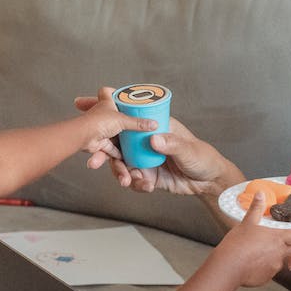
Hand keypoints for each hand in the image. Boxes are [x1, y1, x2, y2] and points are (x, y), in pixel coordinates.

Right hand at [74, 95, 239, 195]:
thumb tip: (154, 140)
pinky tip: (145, 187)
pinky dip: (135, 184)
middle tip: (93, 160)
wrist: (208, 183)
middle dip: (101, 150)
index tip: (82, 103)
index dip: (103, 107)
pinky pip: (131, 178)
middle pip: (114, 139)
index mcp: (152, 124)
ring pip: (119, 162)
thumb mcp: (189, 149)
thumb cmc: (203, 157)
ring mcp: (142, 157)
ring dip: (118, 172)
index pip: (124, 112)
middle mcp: (143, 139)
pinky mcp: (145, 174)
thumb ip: (172, 144)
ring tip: (126, 181)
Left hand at [76, 87, 158, 162]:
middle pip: (114, 115)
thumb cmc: (97, 122)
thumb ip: (138, 123)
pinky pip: (111, 147)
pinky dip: (118, 151)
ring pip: (114, 133)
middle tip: (135, 122)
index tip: (120, 93)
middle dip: (123, 120)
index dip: (112, 91)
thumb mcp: (123, 120)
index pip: (107, 91)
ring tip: (134, 141)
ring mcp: (101, 129)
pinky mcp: (101, 142)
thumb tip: (153, 124)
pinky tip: (127, 154)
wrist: (84, 137)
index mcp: (106, 103)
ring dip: (122, 139)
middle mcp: (102, 115)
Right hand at [211, 192, 290, 286]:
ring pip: (281, 261)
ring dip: (277, 256)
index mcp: (278, 238)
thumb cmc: (238, 244)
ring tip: (263, 252)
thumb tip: (260, 194)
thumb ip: (256, 209)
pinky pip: (269, 271)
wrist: (229, 267)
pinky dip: (265, 267)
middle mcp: (280, 253)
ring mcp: (274, 267)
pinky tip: (254, 263)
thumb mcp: (247, 223)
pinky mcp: (265, 278)